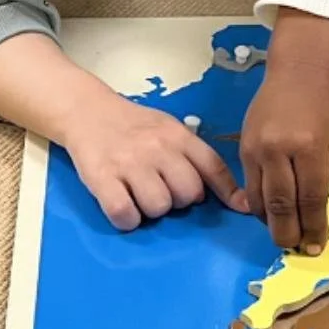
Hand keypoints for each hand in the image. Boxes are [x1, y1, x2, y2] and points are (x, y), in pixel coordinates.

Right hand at [65, 97, 246, 232]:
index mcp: (178, 136)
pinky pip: (125, 214)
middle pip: (188, 194)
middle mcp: (157, 148)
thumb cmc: (134, 126)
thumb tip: (235, 197)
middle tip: (162, 190)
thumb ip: (196, 158)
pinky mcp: (102, 178)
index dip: (229, 192)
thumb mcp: (170, 131)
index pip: (213, 166)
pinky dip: (127, 218)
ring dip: (151, 210)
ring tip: (139, 194)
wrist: (87, 110)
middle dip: (179, 200)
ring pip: (158, 207)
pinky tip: (123, 206)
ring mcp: (129, 163)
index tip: (241, 209)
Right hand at [242, 9, 328, 252]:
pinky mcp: (243, 148)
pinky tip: (270, 213)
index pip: (311, 199)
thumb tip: (315, 221)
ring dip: (271, 223)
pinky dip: (260, 205)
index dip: (313, 227)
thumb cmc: (324, 111)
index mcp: (311, 148)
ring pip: (260, 199)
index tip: (316, 246)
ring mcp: (258, 148)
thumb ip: (325, 183)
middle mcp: (280, 148)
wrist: (297, 74)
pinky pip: (250, 186)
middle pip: (281, 204)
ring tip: (284, 235)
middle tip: (295, 249)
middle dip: (288, 233)